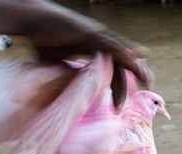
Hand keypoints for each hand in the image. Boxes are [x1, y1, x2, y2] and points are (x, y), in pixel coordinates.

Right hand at [20, 1, 154, 109]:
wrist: (32, 19)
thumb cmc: (42, 38)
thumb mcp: (56, 64)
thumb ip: (65, 75)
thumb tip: (64, 93)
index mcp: (92, 51)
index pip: (111, 70)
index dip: (118, 86)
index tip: (120, 105)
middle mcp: (98, 42)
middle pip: (121, 62)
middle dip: (136, 75)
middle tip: (148, 89)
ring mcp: (95, 35)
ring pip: (120, 52)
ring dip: (135, 66)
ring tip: (148, 79)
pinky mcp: (89, 31)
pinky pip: (109, 43)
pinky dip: (123, 50)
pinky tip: (135, 57)